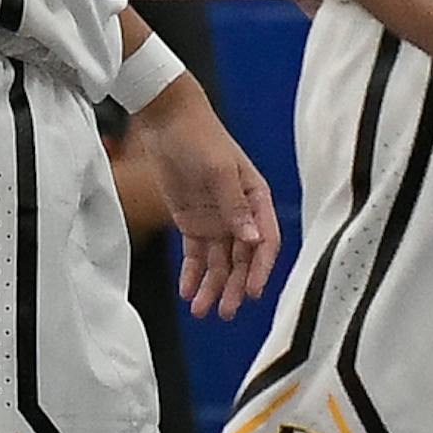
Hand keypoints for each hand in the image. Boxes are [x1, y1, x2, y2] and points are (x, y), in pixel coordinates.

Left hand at [135, 75, 282, 318]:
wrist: (166, 121)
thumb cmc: (200, 138)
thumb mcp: (219, 170)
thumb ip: (235, 207)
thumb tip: (251, 241)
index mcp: (256, 198)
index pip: (266, 241)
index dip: (260, 268)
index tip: (251, 291)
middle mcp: (240, 214)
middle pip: (242, 259)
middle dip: (234, 286)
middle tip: (226, 311)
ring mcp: (216, 220)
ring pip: (219, 263)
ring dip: (213, 287)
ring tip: (201, 310)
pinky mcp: (192, 222)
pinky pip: (196, 255)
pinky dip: (193, 274)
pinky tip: (188, 292)